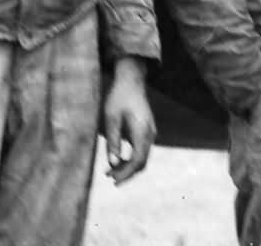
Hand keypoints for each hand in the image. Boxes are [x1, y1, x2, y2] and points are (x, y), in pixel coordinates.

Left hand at [103, 57, 155, 183]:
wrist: (131, 80)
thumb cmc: (118, 98)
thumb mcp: (111, 119)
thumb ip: (113, 142)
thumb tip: (113, 164)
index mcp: (142, 131)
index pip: (137, 160)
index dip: (125, 173)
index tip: (112, 179)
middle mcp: (150, 133)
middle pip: (142, 161)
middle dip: (127, 173)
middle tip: (110, 179)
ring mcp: (150, 132)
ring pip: (142, 156)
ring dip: (128, 166)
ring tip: (110, 172)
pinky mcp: (146, 130)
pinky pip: (141, 149)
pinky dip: (131, 158)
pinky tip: (118, 160)